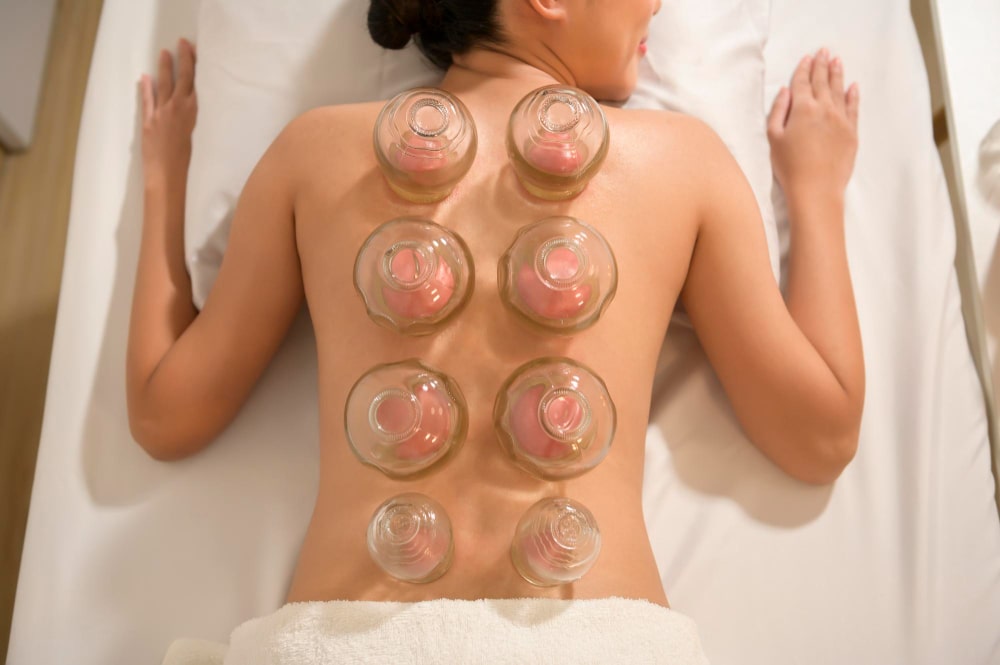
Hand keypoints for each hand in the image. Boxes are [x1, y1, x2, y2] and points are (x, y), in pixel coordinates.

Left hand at [140, 38, 197, 189]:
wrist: (168, 178)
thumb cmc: (193, 166)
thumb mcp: (206, 140)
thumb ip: (205, 122)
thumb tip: (211, 110)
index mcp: (194, 112)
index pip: (195, 82)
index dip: (194, 64)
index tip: (195, 50)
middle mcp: (177, 109)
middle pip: (181, 78)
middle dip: (182, 59)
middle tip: (182, 42)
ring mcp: (161, 114)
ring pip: (164, 85)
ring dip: (164, 68)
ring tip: (164, 52)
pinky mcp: (149, 122)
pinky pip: (148, 101)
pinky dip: (147, 88)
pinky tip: (145, 78)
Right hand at [767, 48, 858, 200]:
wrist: (817, 189)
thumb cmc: (790, 166)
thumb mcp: (774, 138)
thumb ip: (778, 111)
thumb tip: (785, 91)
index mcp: (802, 108)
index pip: (802, 83)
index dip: (803, 69)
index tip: (806, 58)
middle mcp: (823, 108)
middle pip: (822, 81)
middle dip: (822, 65)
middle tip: (824, 51)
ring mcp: (841, 119)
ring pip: (839, 90)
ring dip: (837, 74)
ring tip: (837, 61)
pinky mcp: (852, 132)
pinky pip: (854, 107)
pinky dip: (853, 95)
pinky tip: (853, 86)